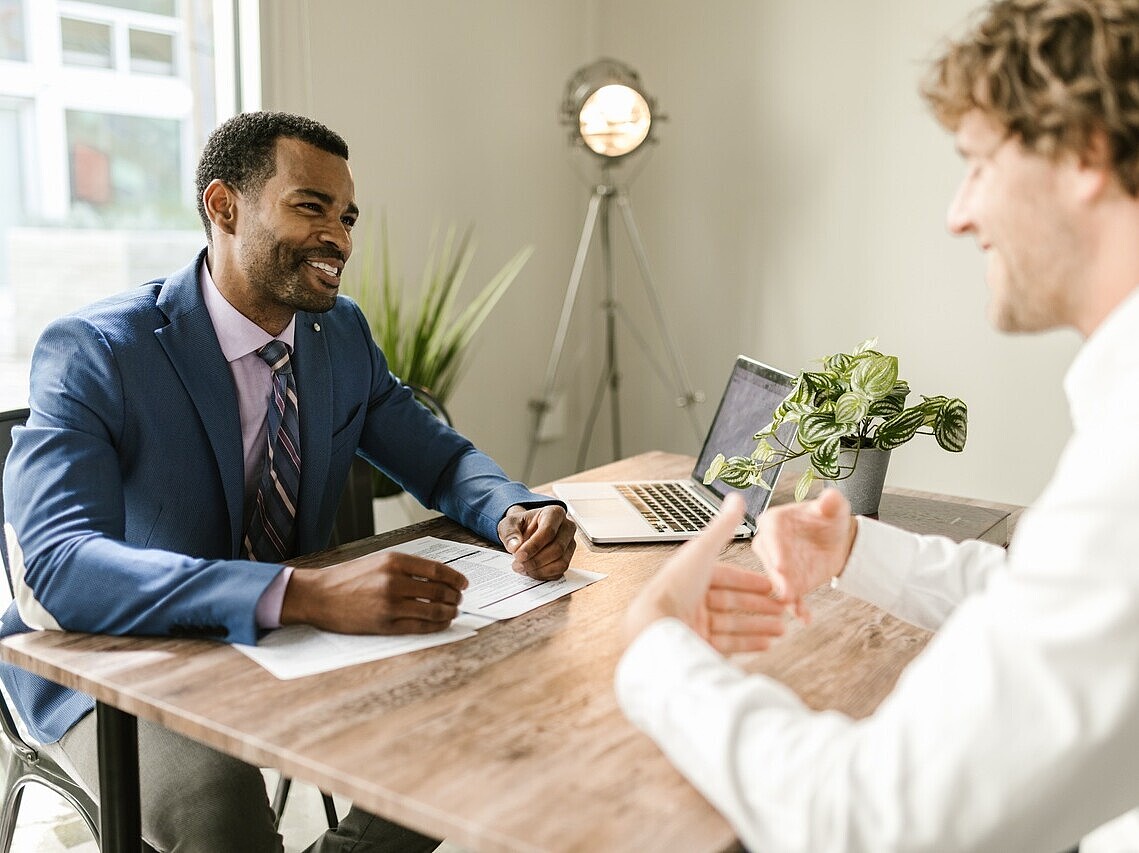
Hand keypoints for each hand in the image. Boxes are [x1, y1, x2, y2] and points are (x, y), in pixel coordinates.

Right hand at [281, 551, 468, 633]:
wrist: (318, 596)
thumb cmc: (348, 578)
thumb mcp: (379, 561)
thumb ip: (407, 567)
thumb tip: (439, 577)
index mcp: (394, 561)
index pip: (437, 570)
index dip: (456, 578)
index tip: (464, 583)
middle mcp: (394, 581)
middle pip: (439, 591)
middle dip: (455, 597)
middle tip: (460, 599)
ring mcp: (390, 605)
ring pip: (433, 610)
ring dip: (449, 612)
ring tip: (453, 611)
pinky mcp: (385, 625)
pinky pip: (420, 627)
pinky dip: (436, 625)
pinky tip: (442, 623)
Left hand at [498, 504, 576, 579]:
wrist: (526, 531)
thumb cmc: (521, 525)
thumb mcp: (509, 523)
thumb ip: (510, 533)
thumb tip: (514, 546)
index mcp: (554, 513)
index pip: (548, 531)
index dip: (533, 546)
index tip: (518, 555)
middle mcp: (567, 527)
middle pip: (557, 548)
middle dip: (535, 560)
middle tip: (518, 565)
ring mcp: (570, 544)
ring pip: (561, 562)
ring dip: (540, 570)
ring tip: (523, 568)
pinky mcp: (568, 558)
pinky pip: (560, 571)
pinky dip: (544, 575)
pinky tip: (531, 571)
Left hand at [622, 494, 786, 654]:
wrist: (656, 626)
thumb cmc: (676, 586)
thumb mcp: (703, 550)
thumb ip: (723, 526)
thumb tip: (736, 498)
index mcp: (692, 575)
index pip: (727, 577)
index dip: (751, 581)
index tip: (772, 586)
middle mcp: (692, 599)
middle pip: (732, 602)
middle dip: (760, 606)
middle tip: (783, 609)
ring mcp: (694, 623)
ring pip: (734, 624)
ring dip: (760, 625)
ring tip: (782, 629)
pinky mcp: (697, 644)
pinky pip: (728, 644)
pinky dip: (749, 643)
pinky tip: (767, 644)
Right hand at [751, 487, 856, 622]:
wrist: (836, 540)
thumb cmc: (829, 519)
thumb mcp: (834, 508)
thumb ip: (831, 503)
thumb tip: (830, 497)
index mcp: (773, 521)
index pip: (770, 534)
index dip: (776, 550)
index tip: (781, 565)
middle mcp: (769, 544)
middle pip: (770, 562)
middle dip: (778, 578)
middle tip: (785, 591)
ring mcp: (776, 566)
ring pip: (778, 582)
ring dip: (785, 595)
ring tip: (794, 605)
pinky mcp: (788, 583)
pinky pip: (791, 596)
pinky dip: (797, 607)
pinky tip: (805, 617)